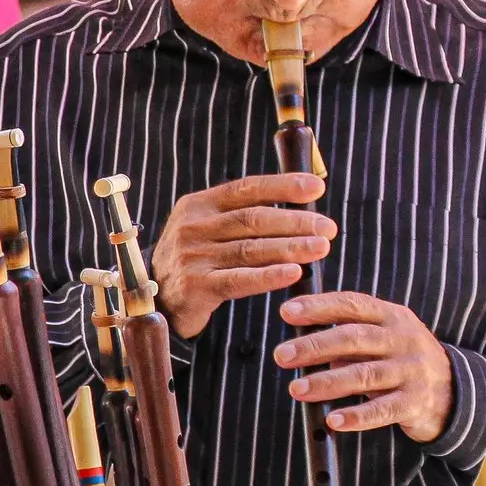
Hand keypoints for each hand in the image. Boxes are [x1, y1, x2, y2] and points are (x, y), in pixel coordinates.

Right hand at [151, 173, 333, 338]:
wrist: (156, 299)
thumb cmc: (197, 259)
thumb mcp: (210, 229)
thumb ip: (245, 216)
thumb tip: (303, 209)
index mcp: (199, 204)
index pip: (247, 188)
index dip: (284, 186)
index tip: (318, 187)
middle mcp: (193, 226)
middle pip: (253, 219)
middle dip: (296, 221)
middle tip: (329, 227)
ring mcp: (191, 256)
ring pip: (250, 249)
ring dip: (290, 248)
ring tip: (321, 248)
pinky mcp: (194, 287)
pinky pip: (239, 280)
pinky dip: (269, 276)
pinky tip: (294, 273)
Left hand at [275, 292, 453, 442]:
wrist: (453, 391)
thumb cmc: (402, 359)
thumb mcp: (384, 338)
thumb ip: (348, 337)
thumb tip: (303, 342)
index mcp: (392, 316)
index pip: (353, 305)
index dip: (320, 306)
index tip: (287, 312)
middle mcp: (403, 339)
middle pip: (355, 338)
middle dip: (315, 345)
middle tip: (282, 355)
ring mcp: (411, 370)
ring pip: (365, 374)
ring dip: (328, 382)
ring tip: (296, 389)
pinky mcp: (415, 402)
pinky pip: (382, 410)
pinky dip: (357, 416)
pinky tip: (333, 420)